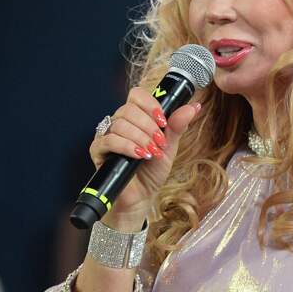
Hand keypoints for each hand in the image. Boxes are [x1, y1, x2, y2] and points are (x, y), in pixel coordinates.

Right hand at [89, 87, 201, 227]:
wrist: (142, 196)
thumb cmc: (152, 171)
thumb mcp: (169, 147)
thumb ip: (177, 126)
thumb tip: (194, 106)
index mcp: (136, 117)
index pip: (137, 95)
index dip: (150, 104)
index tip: (163, 121)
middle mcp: (120, 122)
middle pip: (129, 109)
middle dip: (148, 126)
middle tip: (159, 143)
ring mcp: (107, 135)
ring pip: (120, 124)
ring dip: (140, 138)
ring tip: (151, 153)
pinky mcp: (98, 150)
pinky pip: (108, 140)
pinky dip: (126, 146)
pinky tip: (138, 155)